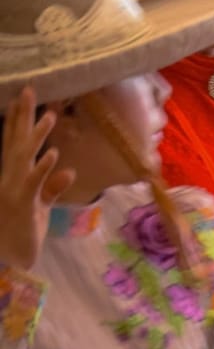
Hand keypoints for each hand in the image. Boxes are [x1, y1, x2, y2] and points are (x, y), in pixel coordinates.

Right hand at [0, 87, 74, 269]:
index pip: (16, 142)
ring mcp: (14, 190)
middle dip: (23, 116)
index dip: (20, 119)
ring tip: (50, 115)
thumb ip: (52, 188)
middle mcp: (11, 178)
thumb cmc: (23, 230)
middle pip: (18, 141)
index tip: (24, 96)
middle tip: (30, 89)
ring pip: (26, 158)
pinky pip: (33, 184)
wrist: (10, 258)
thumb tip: (69, 171)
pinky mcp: (23, 205)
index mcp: (14, 176)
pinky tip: (54, 155)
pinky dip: (43, 169)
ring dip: (38, 137)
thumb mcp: (42, 205)